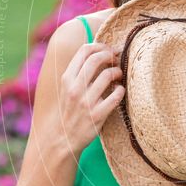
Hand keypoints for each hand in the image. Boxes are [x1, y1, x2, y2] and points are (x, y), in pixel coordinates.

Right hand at [59, 41, 124, 155]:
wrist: (64, 139)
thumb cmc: (70, 110)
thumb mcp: (67, 89)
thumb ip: (79, 72)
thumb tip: (98, 52)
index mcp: (67, 79)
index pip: (84, 51)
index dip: (100, 46)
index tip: (109, 50)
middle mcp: (75, 88)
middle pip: (96, 59)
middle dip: (110, 55)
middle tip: (117, 58)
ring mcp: (86, 102)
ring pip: (107, 75)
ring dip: (117, 72)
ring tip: (119, 75)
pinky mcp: (97, 115)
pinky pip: (116, 96)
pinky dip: (121, 90)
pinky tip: (120, 91)